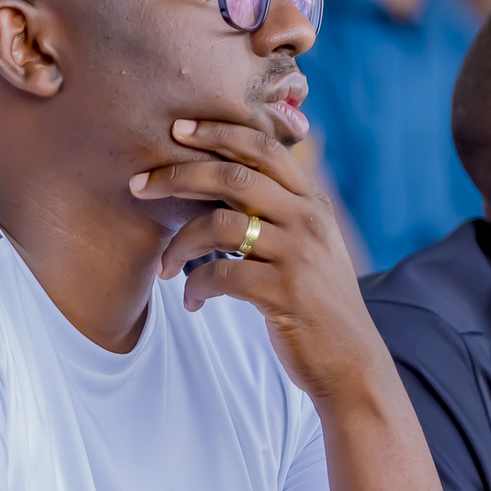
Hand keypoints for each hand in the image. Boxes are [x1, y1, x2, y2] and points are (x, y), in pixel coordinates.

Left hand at [130, 118, 389, 401]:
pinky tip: (191, 300)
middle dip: (178, 175)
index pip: (264, 148)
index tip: (178, 128)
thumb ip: (282, 210)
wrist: (350, 361)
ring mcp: (298, 255)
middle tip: (139, 184)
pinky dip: (196, 285)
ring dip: (179, 245)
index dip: (219, 132)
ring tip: (165, 267)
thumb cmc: (318, 302)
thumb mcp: (311, 245)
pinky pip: (221, 274)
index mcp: (312, 202)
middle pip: (233, 176)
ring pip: (219, 226)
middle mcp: (309, 220)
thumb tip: (229, 177)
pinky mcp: (284, 292)